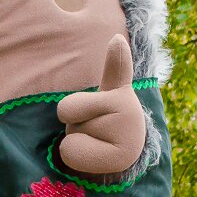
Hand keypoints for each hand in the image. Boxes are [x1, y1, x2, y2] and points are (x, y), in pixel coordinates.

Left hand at [56, 35, 145, 177]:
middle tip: (93, 132)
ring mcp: (127, 135)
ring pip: (70, 132)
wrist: (125, 159)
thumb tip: (117, 37)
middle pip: (68, 111)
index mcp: (120, 93)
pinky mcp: (118, 158)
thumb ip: (112, 69)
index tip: (116, 38)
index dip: (117, 55)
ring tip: (97, 145)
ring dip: (77, 140)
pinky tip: (96, 157)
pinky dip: (75, 155)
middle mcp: (129, 111)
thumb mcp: (107, 97)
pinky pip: (72, 151)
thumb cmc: (109, 124)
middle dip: (73, 123)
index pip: (117, 71)